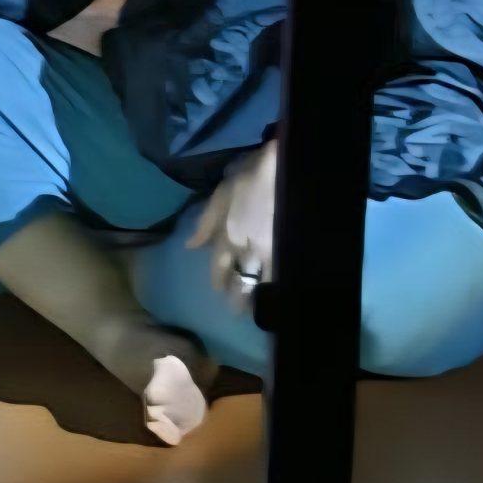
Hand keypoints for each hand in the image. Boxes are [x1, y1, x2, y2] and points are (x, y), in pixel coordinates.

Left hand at [188, 140, 280, 308]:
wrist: (282, 171)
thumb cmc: (248, 180)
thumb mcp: (219, 197)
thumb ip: (205, 225)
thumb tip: (191, 247)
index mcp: (228, 236)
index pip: (220, 268)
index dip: (219, 282)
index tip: (218, 291)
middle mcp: (248, 249)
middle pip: (242, 282)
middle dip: (239, 298)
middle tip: (238, 311)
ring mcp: (272, 251)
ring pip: (264, 283)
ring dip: (259, 297)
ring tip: (259, 309)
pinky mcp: (291, 248)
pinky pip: (283, 274)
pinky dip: (280, 286)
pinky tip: (281, 293)